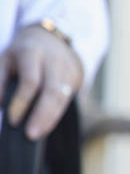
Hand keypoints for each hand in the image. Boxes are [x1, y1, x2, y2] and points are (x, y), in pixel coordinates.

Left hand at [0, 24, 82, 138]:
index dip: (22, 102)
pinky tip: (46, 126)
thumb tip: (0, 105)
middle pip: (52, 91)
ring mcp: (68, 69)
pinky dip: (56, 114)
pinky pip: (67, 100)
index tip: (12, 121)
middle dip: (42, 115)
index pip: (31, 81)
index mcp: (32, 52)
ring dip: (50, 119)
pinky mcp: (76, 78)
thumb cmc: (22, 53)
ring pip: (63, 98)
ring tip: (37, 134)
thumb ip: (0, 81)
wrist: (51, 38)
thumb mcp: (6, 59)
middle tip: (31, 135)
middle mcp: (53, 60)